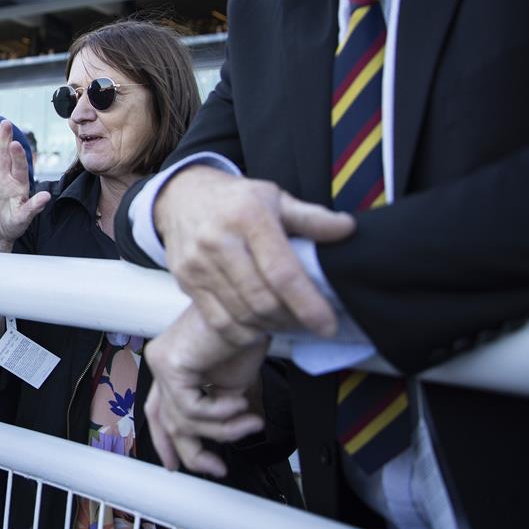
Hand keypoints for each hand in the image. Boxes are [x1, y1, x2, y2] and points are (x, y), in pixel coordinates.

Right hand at [0, 120, 49, 250]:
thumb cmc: (13, 226)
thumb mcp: (24, 218)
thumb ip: (33, 207)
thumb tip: (46, 197)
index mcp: (18, 183)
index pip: (19, 166)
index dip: (17, 155)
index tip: (15, 143)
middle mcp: (5, 178)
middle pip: (4, 155)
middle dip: (4, 140)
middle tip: (5, 123)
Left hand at [143, 305, 267, 476]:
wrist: (253, 311)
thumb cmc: (245, 337)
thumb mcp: (231, 386)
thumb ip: (218, 410)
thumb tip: (223, 436)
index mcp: (174, 369)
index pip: (158, 412)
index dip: (165, 442)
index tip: (177, 465)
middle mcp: (161, 365)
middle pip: (165, 422)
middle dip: (191, 452)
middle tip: (217, 466)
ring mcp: (161, 364)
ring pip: (183, 421)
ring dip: (224, 430)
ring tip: (250, 422)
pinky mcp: (169, 363)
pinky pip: (190, 408)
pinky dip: (220, 413)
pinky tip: (239, 405)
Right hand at [153, 166, 354, 342]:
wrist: (181, 196)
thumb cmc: (236, 199)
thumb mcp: (275, 197)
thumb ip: (311, 217)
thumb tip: (347, 229)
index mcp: (248, 216)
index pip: (282, 272)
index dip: (308, 304)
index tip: (328, 324)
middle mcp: (218, 241)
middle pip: (261, 300)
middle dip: (292, 320)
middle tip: (310, 323)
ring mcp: (198, 264)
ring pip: (241, 315)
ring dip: (271, 326)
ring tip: (288, 322)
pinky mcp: (186, 281)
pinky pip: (219, 321)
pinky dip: (244, 333)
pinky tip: (260, 324)